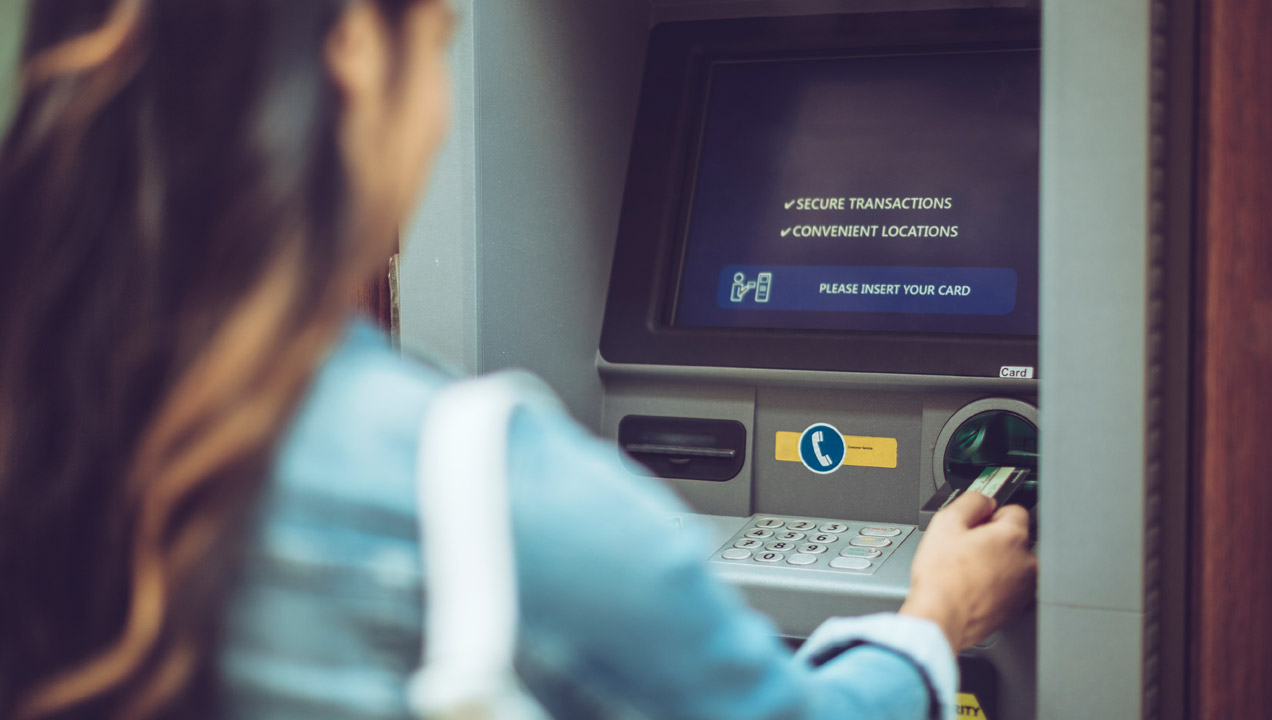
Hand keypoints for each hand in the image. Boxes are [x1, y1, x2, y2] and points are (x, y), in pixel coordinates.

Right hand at [899, 491, 1035, 651]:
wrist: (942, 617)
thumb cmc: (942, 577)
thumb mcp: (946, 522)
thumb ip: (971, 501)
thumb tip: (984, 501)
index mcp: (1013, 537)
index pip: (1014, 510)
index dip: (989, 515)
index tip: (975, 525)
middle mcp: (1027, 562)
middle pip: (1013, 538)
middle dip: (993, 541)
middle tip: (966, 550)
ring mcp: (1024, 588)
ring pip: (1012, 563)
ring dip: (995, 563)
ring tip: (967, 572)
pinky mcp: (1016, 608)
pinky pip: (1009, 587)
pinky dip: (995, 585)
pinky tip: (972, 588)